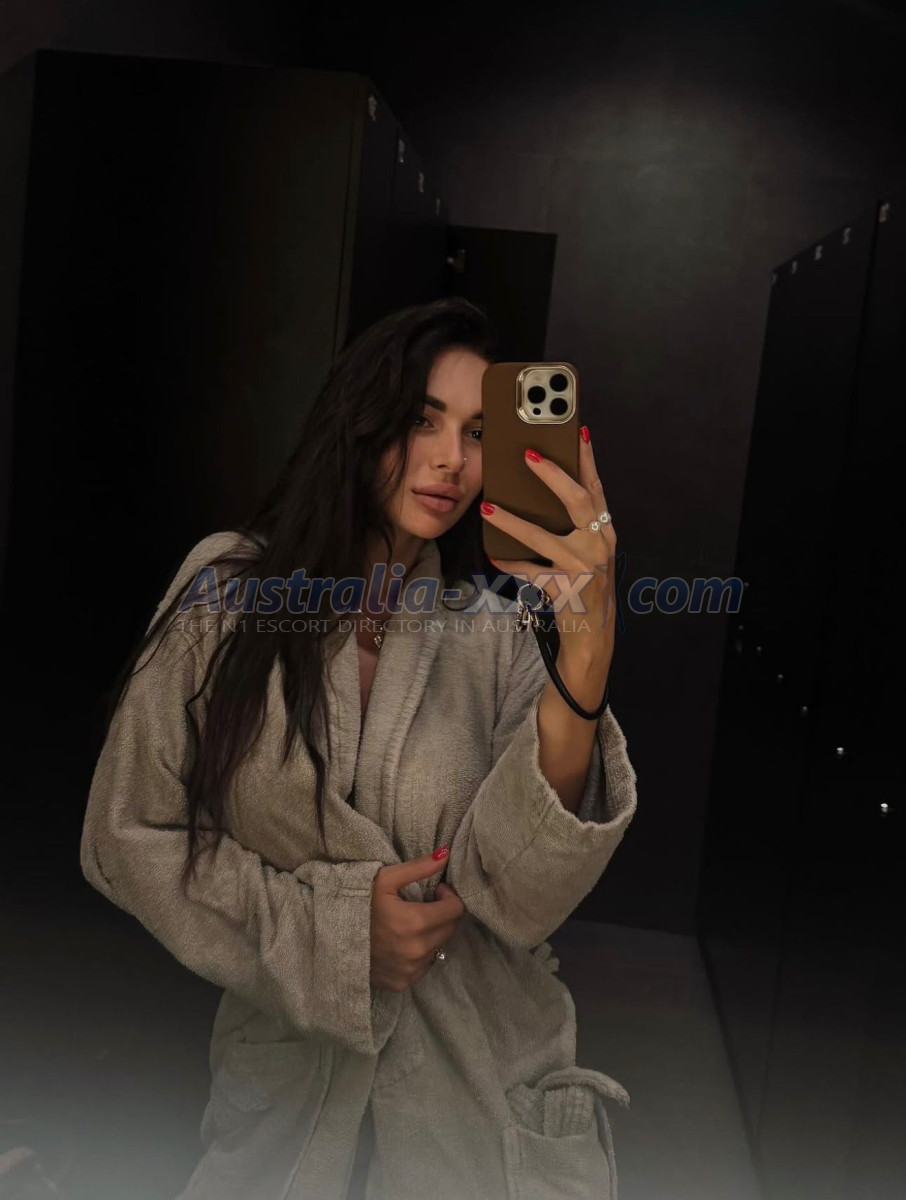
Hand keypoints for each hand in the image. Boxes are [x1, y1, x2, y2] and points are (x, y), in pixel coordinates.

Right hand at [370, 853, 464, 992]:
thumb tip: (446, 854)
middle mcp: (417, 950)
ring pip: (439, 947)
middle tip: (424, 904)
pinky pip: (425, 965)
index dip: (448, 896)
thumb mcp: (385, 879)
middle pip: (450, 929)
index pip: (456, 910)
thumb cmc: (358, 903)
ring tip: (412, 923)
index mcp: (415, 922)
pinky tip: (403, 942)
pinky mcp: (402, 983)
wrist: (330, 938)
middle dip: (443, 914)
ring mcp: (410, 970)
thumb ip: (419, 868)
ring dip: (433, 933)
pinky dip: (421, 953)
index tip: (435, 891)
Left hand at [480, 429, 616, 660]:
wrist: (594, 634)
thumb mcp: (588, 552)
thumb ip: (575, 525)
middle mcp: (599, 545)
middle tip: (528, 455)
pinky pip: (529, 572)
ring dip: (511, 521)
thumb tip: (540, 493)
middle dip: (553, 475)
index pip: (596, 487)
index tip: (578, 430)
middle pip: (577, 501)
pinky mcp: (566, 589)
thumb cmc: (586, 586)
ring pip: (542, 537)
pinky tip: (493, 555)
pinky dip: (509, 563)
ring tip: (488, 506)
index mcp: (604, 531)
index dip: (587, 459)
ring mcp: (583, 567)